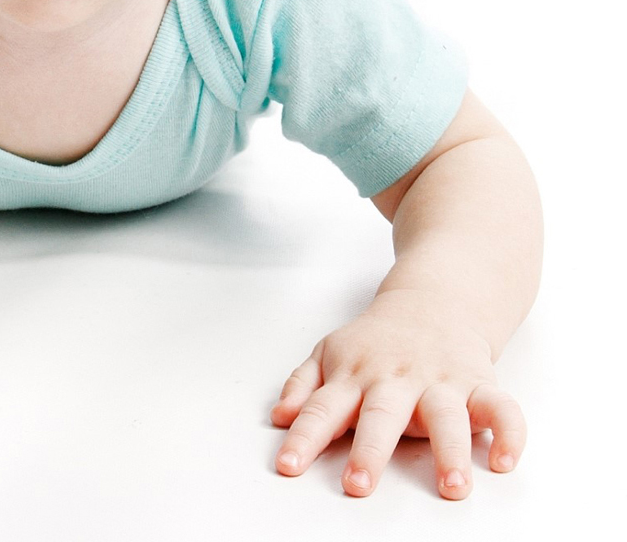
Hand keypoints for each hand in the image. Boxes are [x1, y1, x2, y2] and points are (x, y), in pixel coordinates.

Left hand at [269, 289, 526, 498]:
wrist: (432, 301)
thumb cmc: (376, 341)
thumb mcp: (330, 353)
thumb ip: (303, 386)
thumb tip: (279, 417)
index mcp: (354, 376)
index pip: (322, 409)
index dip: (304, 438)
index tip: (288, 466)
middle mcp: (396, 380)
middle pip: (380, 415)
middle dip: (370, 451)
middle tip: (358, 484)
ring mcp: (439, 381)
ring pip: (445, 415)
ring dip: (450, 450)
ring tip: (451, 486)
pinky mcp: (479, 384)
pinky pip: (501, 408)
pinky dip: (509, 433)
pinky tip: (503, 460)